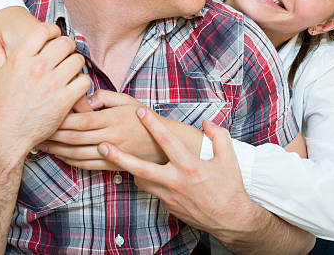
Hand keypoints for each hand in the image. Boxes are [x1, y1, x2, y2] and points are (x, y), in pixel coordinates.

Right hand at [0, 6, 92, 112]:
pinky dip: (82, 83)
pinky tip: (75, 87)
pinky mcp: (64, 100)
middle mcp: (37, 68)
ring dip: (76, 64)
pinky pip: (84, 81)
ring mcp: (52, 83)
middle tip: (65, 54)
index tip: (54, 37)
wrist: (5, 136)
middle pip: (65, 43)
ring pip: (77, 60)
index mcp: (20, 58)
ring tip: (70, 71)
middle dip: (67, 47)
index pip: (43, 30)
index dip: (52, 31)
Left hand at [37, 90, 165, 169]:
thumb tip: (85, 100)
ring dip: (57, 150)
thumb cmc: (143, 118)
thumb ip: (104, 97)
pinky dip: (69, 161)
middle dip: (53, 136)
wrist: (163, 145)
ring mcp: (110, 153)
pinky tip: (58, 155)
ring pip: (77, 154)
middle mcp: (111, 137)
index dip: (62, 119)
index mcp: (113, 119)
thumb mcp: (127, 100)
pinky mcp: (110, 165)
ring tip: (41, 145)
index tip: (46, 114)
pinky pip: (85, 165)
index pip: (81, 120)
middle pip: (75, 138)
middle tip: (35, 131)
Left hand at [97, 107, 259, 238]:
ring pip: (141, 180)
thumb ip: (217, 136)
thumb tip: (206, 123)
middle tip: (102, 146)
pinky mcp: (168, 205)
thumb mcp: (228, 158)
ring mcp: (169, 196)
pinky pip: (152, 190)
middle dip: (119, 157)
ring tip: (118, 156)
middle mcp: (175, 181)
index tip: (140, 112)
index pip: (167, 141)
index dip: (153, 124)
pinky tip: (147, 173)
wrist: (231, 220)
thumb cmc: (230, 188)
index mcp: (190, 166)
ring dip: (131, 168)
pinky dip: (147, 181)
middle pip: (140, 168)